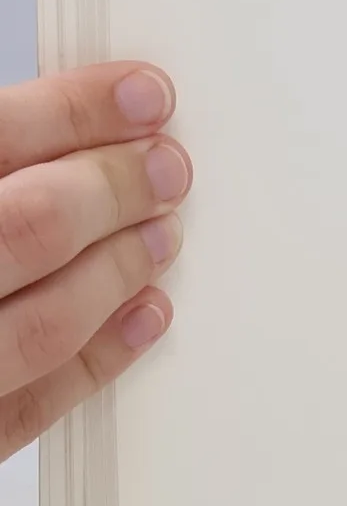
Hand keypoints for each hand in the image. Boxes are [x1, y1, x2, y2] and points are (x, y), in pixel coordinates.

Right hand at [0, 64, 187, 463]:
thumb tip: (54, 123)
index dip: (77, 110)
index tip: (141, 95)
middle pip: (27, 226)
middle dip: (113, 189)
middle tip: (164, 167)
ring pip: (37, 326)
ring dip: (117, 273)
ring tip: (158, 234)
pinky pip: (23, 410)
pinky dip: (96, 361)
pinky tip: (138, 314)